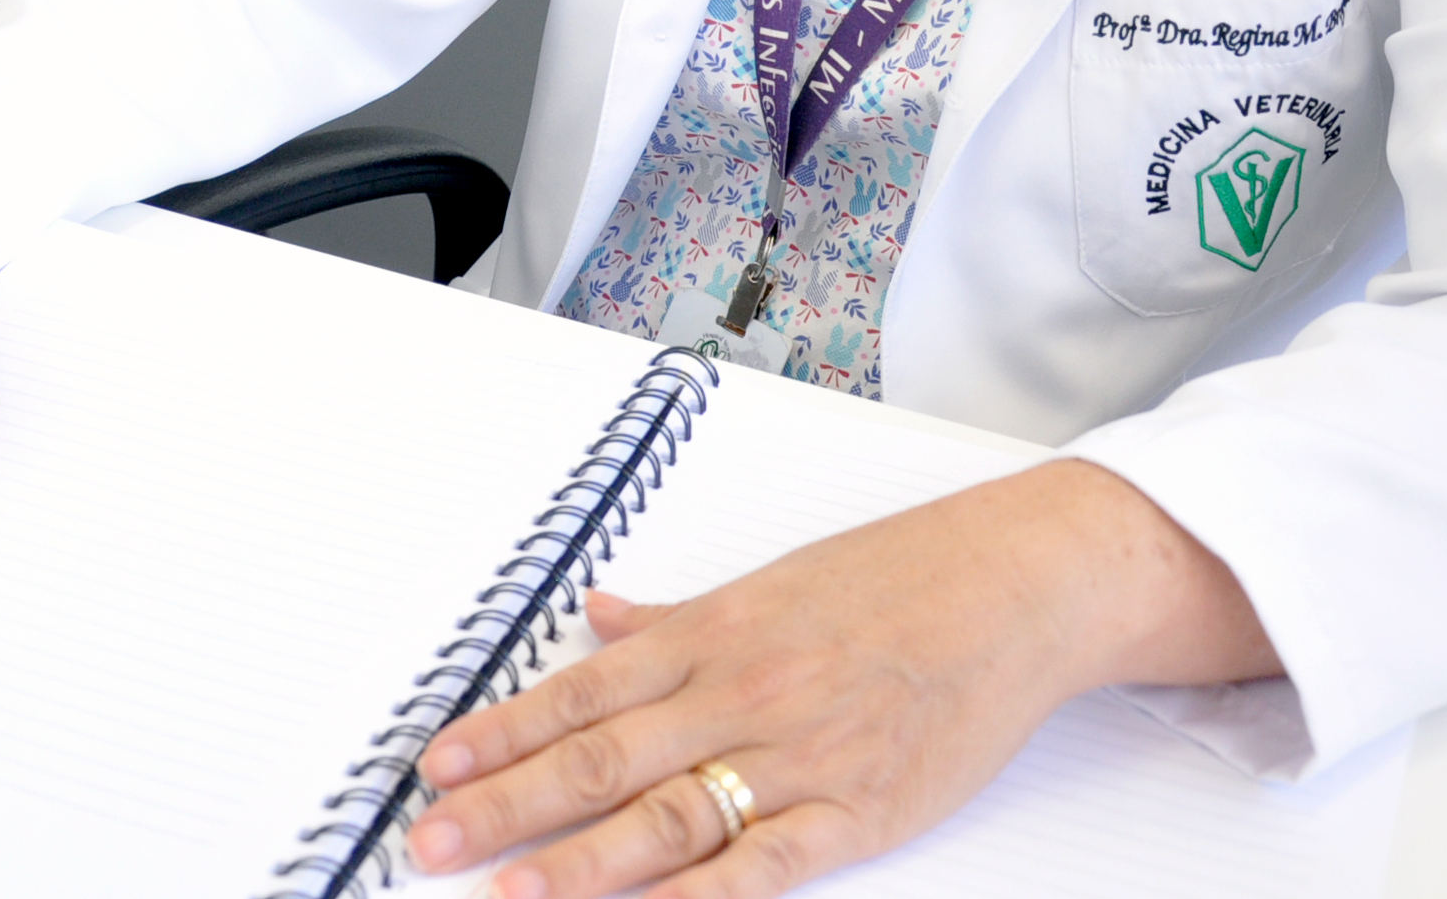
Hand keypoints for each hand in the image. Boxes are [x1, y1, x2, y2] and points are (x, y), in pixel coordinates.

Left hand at [402, 459, 1276, 898]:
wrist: (1014, 588)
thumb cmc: (898, 579)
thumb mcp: (769, 582)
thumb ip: (676, 617)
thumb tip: (597, 616)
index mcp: (712, 633)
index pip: (580, 691)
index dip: (501, 730)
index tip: (436, 764)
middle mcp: (739, 693)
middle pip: (601, 758)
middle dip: (507, 803)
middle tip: (432, 839)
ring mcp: (796, 756)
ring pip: (666, 817)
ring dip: (579, 861)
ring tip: (510, 891)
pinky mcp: (856, 811)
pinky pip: (763, 864)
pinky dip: (700, 896)